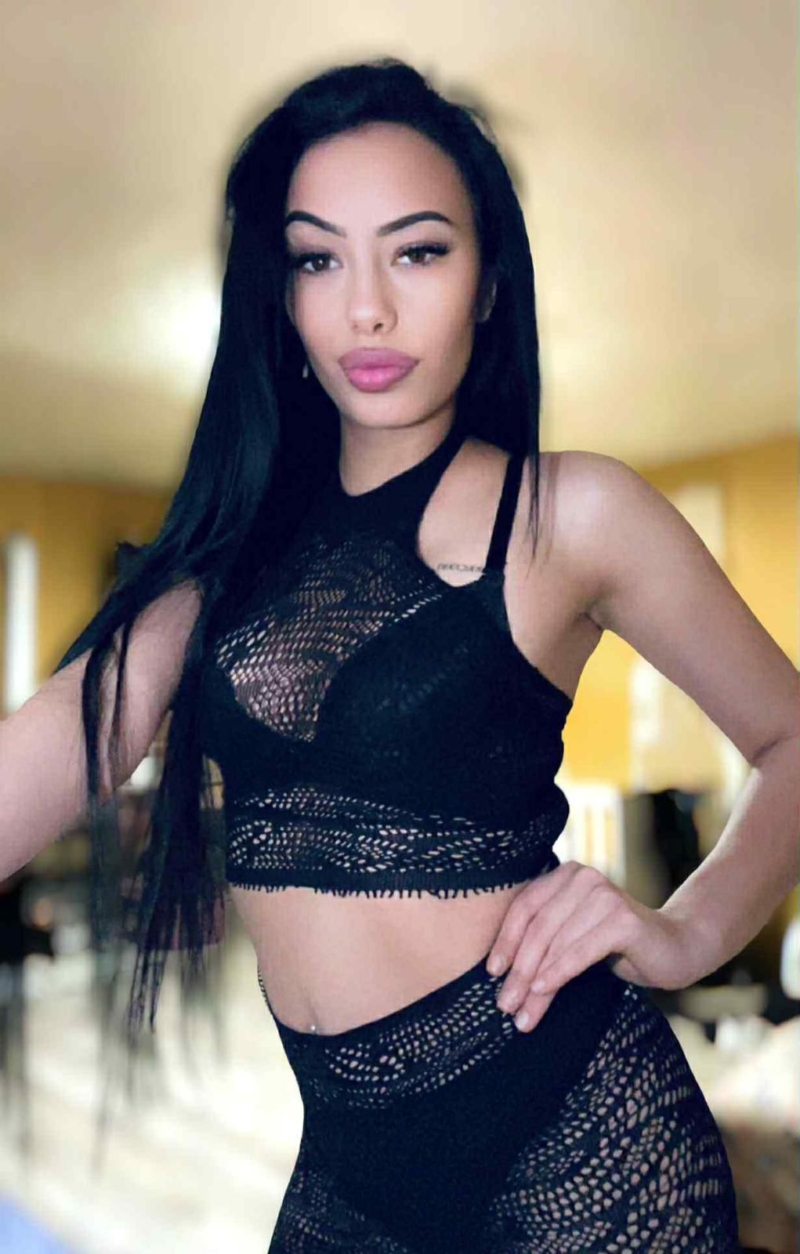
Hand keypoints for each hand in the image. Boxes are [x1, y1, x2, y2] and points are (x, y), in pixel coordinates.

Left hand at [485, 860, 695, 1032]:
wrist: (675, 947)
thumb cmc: (617, 946)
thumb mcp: (573, 938)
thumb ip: (544, 941)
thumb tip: (498, 975)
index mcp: (566, 875)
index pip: (525, 906)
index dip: (504, 939)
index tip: (491, 972)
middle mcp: (583, 878)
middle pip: (538, 927)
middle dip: (518, 969)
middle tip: (505, 1005)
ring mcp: (604, 895)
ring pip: (556, 943)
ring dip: (535, 982)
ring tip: (522, 1014)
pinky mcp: (623, 919)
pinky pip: (580, 951)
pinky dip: (558, 972)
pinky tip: (543, 990)